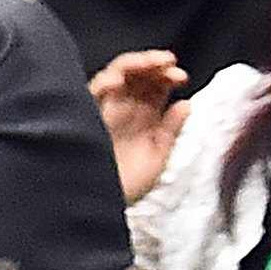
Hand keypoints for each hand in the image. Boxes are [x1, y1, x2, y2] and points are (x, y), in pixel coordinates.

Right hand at [91, 48, 194, 202]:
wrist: (99, 207)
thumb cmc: (125, 187)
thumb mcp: (157, 159)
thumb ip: (171, 131)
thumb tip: (185, 104)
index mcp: (141, 118)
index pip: (154, 86)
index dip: (168, 75)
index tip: (180, 77)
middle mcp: (123, 110)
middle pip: (137, 75)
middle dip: (153, 64)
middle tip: (167, 63)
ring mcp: (103, 112)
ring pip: (116, 75)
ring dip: (134, 64)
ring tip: (151, 63)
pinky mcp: (85, 117)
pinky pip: (91, 92)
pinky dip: (104, 82)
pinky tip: (118, 80)